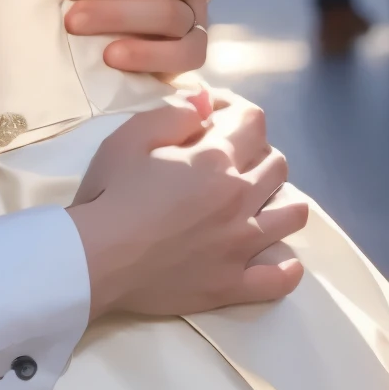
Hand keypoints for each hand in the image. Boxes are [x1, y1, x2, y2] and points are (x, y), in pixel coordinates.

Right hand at [68, 94, 306, 318]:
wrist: (96, 257)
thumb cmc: (110, 193)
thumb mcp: (129, 137)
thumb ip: (173, 115)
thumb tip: (206, 105)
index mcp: (216, 159)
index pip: (252, 121)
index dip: (236, 111)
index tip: (214, 116)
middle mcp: (240, 198)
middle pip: (277, 164)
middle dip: (257, 152)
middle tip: (228, 159)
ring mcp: (242, 244)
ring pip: (292, 213)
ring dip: (281, 199)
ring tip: (256, 201)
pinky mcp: (234, 284)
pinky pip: (281, 277)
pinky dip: (286, 266)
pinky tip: (274, 256)